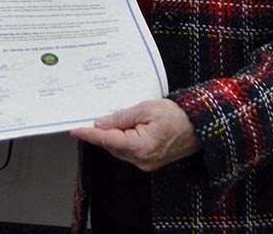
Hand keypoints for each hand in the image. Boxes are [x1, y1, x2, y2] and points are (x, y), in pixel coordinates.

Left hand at [70, 98, 199, 171]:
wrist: (197, 126)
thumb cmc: (176, 115)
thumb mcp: (145, 109)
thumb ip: (121, 117)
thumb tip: (101, 123)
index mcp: (140, 147)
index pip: (107, 140)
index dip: (89, 134)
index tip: (75, 131)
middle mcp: (142, 160)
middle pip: (112, 146)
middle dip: (102, 133)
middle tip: (94, 117)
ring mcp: (146, 164)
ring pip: (120, 150)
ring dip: (113, 136)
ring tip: (115, 119)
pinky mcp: (150, 162)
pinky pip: (129, 152)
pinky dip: (123, 141)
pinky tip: (124, 128)